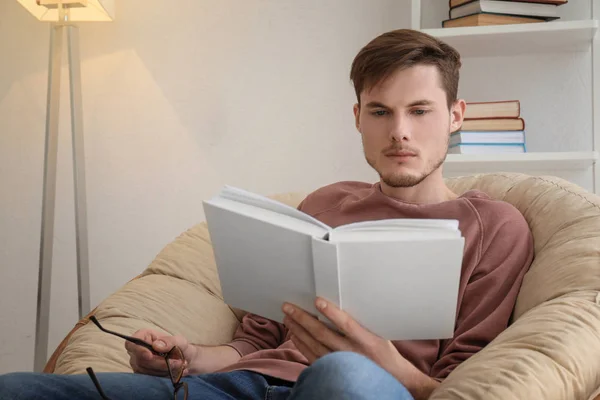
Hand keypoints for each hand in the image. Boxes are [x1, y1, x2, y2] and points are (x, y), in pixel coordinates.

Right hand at [126, 329, 195, 376]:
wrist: (185, 360)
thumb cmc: (180, 347)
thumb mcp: (179, 341)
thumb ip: (169, 341)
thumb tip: (156, 345)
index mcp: (144, 336)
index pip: (131, 343)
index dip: (138, 350)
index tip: (150, 355)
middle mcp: (137, 350)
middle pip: (140, 360)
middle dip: (159, 363)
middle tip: (176, 362)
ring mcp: (138, 363)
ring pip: (145, 370)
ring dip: (163, 369)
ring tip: (178, 365)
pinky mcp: (143, 374)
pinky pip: (149, 377)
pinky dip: (162, 375)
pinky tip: (172, 370)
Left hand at [282, 297, 434, 397]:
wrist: (390, 377)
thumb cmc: (384, 351)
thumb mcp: (378, 332)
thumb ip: (360, 321)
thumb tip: (340, 303)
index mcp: (366, 340)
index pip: (345, 324)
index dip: (331, 312)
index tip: (318, 301)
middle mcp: (352, 352)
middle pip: (322, 333)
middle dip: (302, 318)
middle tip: (288, 306)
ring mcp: (341, 362)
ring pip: (314, 344)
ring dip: (298, 330)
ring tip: (287, 317)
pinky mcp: (333, 369)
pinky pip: (313, 356)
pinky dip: (301, 345)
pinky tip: (294, 335)